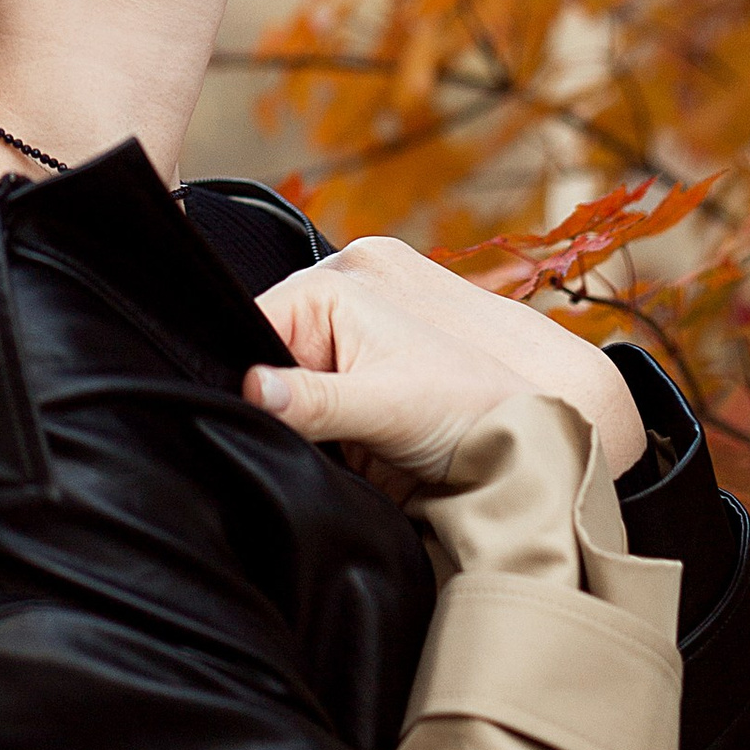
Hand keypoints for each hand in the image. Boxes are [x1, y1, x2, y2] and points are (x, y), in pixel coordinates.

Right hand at [248, 235, 647, 487]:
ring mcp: (328, 364)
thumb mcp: (386, 403)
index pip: (251, 320)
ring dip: (279, 425)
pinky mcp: (333, 406)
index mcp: (331, 291)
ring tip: (310, 449)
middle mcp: (324, 320)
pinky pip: (291, 424)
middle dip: (260, 399)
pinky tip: (315, 458)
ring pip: (270, 396)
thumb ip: (315, 399)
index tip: (238, 410)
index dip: (236, 366)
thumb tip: (250, 389)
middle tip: (279, 437)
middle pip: (256, 360)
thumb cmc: (466, 405)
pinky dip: (297, 443)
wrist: (513, 452)